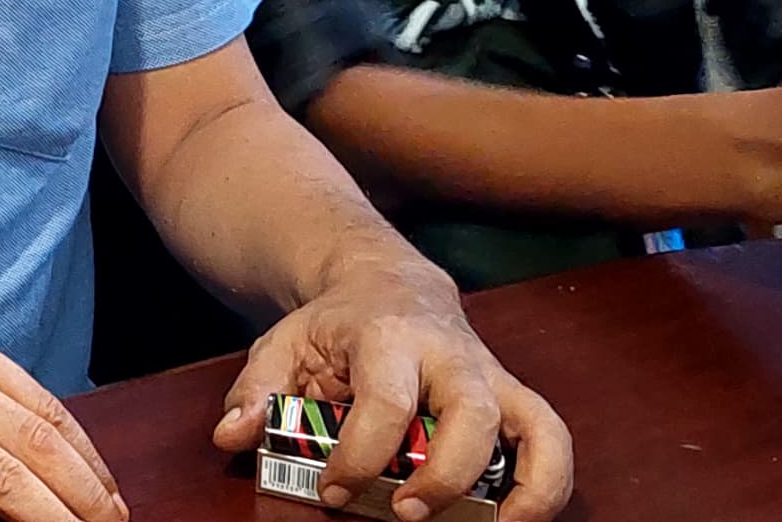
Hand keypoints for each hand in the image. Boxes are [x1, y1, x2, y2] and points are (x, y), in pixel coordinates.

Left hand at [208, 262, 571, 521]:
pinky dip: (547, 483)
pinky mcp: (513, 397)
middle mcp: (451, 354)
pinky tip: (518, 520)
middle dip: (445, 473)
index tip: (334, 491)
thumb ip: (255, 391)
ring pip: (534, 424)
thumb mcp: (282, 345)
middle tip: (405, 513)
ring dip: (526, 484)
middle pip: (472, 412)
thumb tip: (231, 435)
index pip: (385, 400)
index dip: (361, 454)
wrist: (390, 284)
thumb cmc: (336, 326)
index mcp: (389, 337)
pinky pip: (550, 438)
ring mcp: (491, 376)